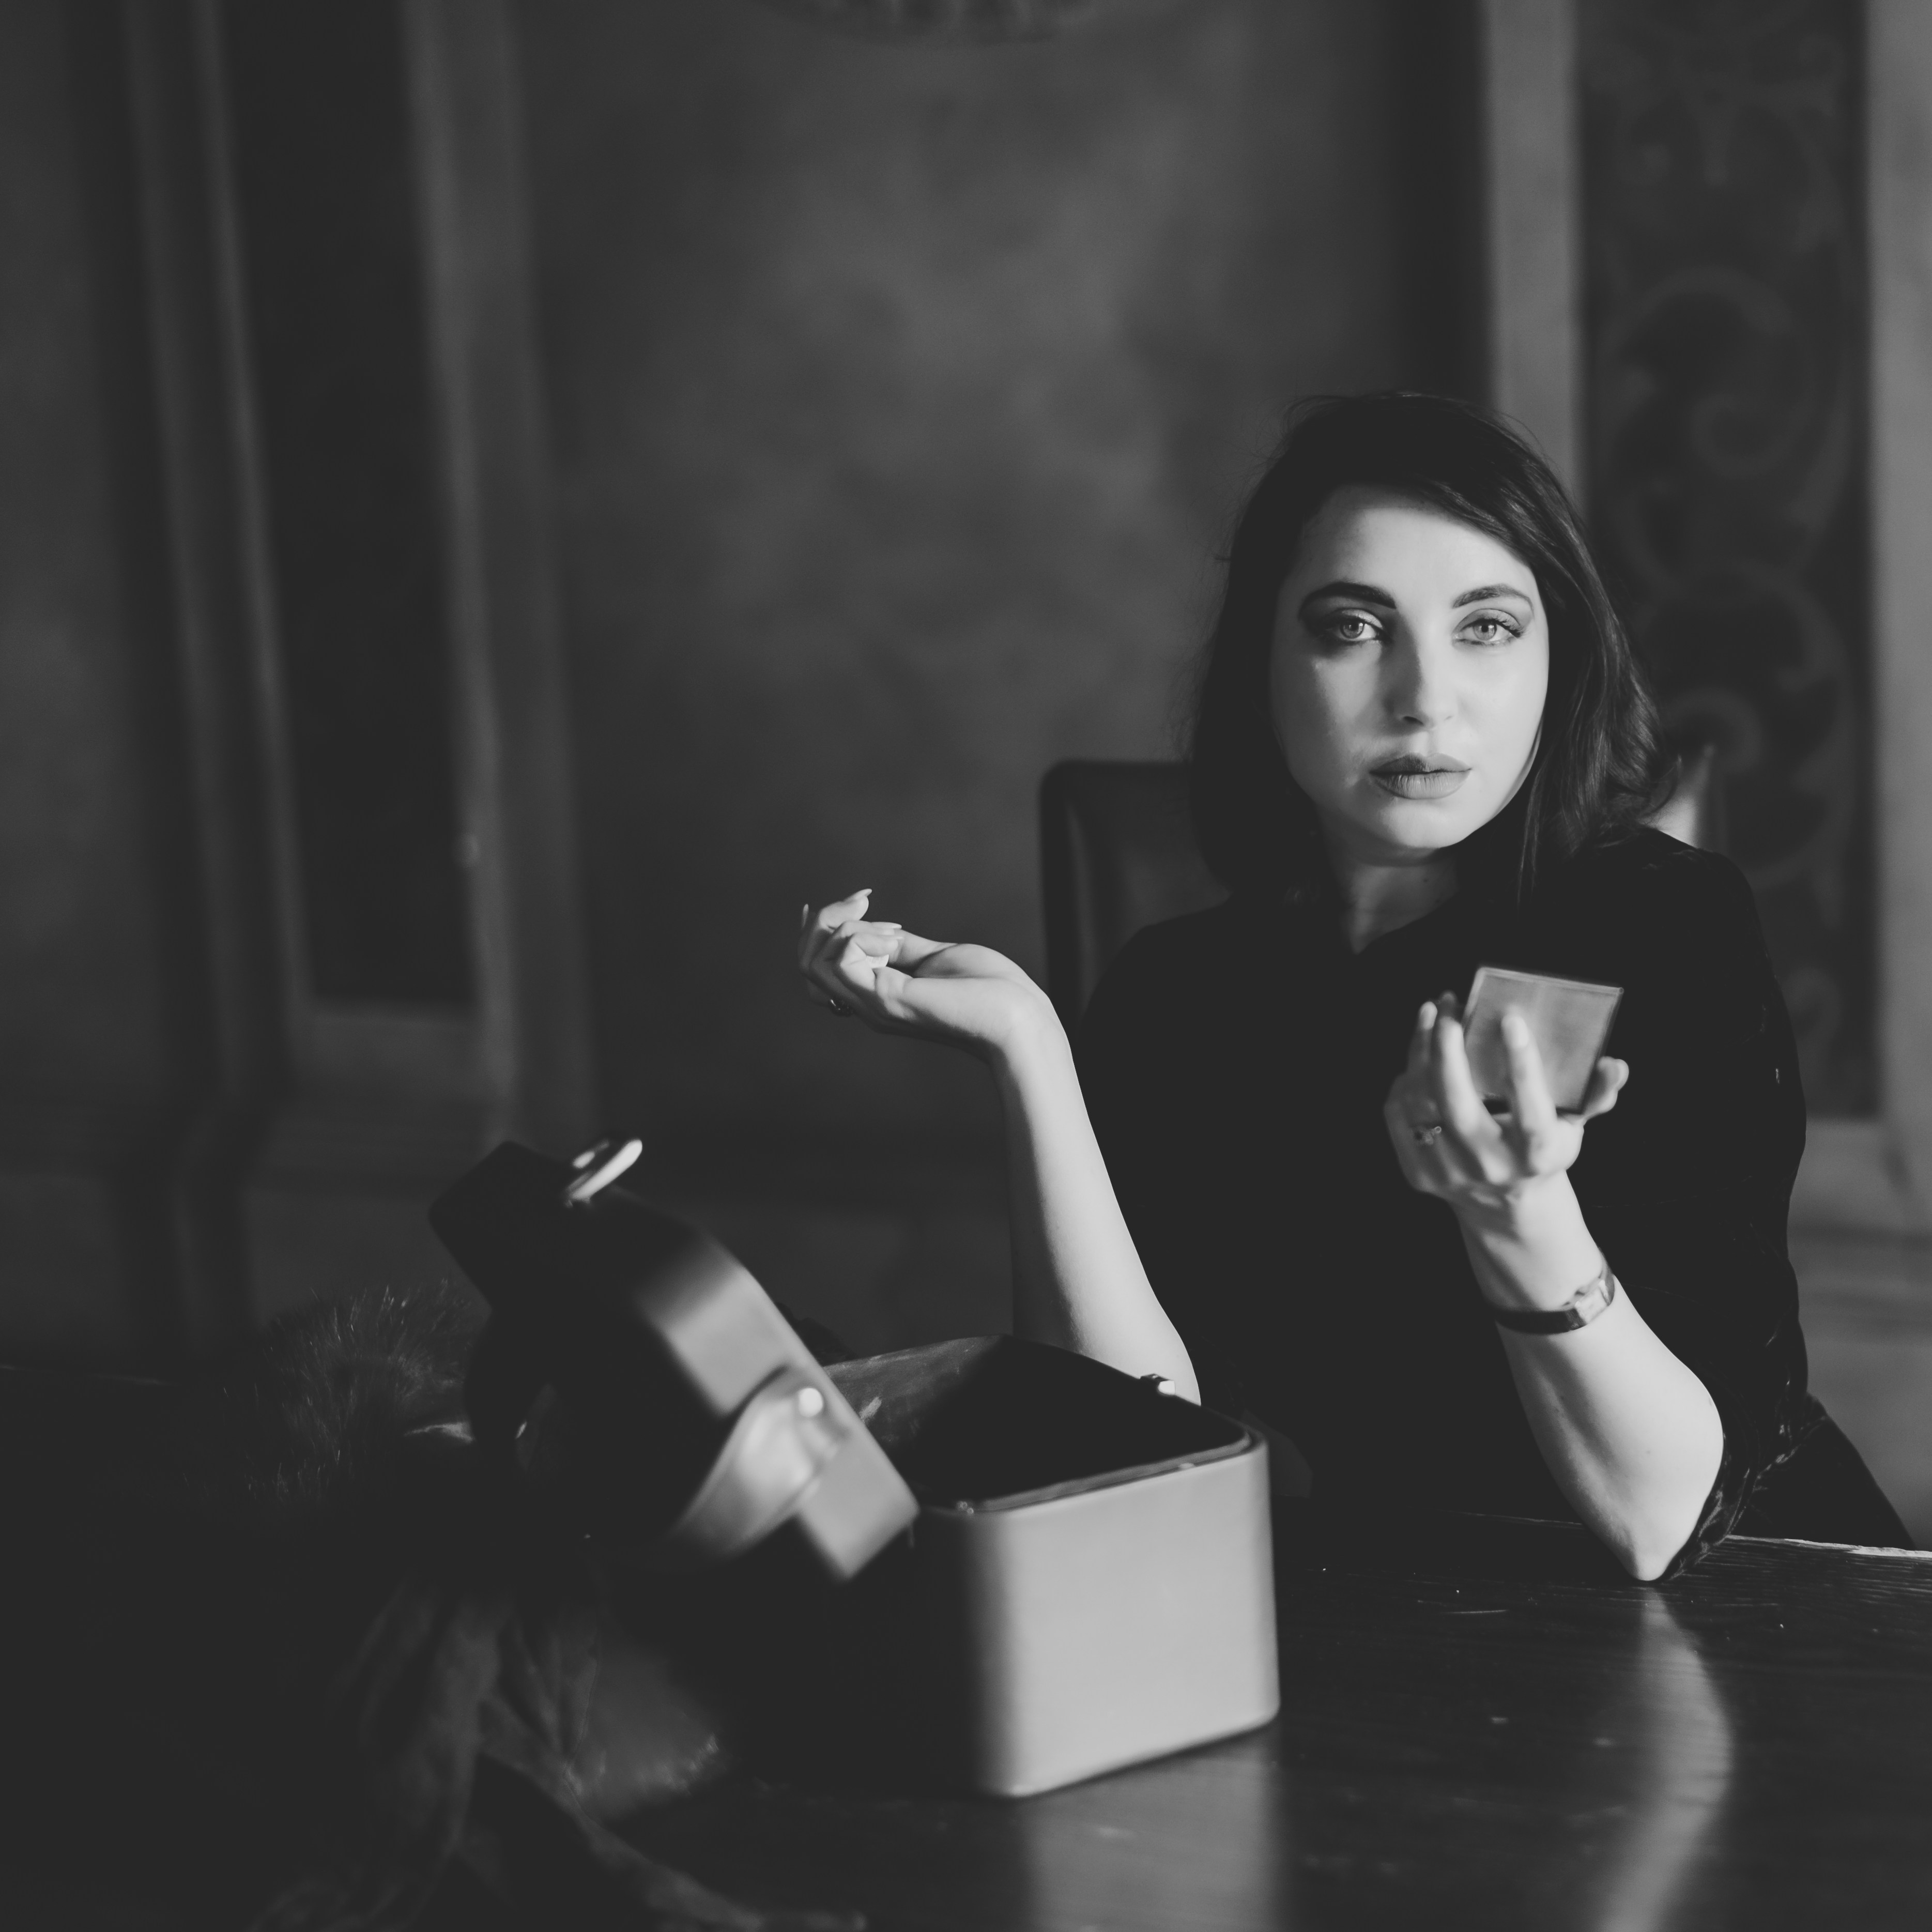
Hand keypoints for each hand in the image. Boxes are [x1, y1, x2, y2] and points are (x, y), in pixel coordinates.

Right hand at [796, 889, 1057, 1060]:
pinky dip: (862, 937)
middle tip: (864, 900)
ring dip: (845, 927)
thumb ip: (901, 946)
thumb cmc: (989, 991)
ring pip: (814, 962)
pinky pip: (841, 960)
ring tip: (892, 927)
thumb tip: (875, 925)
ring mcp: (872, 1005)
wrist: (1018, 1019)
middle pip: (807, 963)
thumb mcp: (935, 957)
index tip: (857, 899)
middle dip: (825, 920)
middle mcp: (866, 1005)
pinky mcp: (885, 1000)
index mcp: (876, 996)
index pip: (817, 969)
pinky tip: (896, 937)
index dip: (820, 929)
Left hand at [1384, 992, 1628, 1217]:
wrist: (1505, 1205)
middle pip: (1458, 1105)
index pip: (1530, 1111)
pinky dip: (1405, 1080)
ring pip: (1421, 1104)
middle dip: (1448, 1051)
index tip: (1511, 1019)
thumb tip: (1615, 1065)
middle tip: (1449, 1008)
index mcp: (1536, 1156)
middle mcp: (1490, 1167)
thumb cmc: (1542, 1149)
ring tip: (1430, 1014)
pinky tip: (1418, 1054)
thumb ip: (1595, 1095)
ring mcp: (1449, 1173)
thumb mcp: (1573, 1127)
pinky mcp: (1417, 1174)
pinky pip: (1398, 1116)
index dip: (1522, 1065)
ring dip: (1420, 1052)